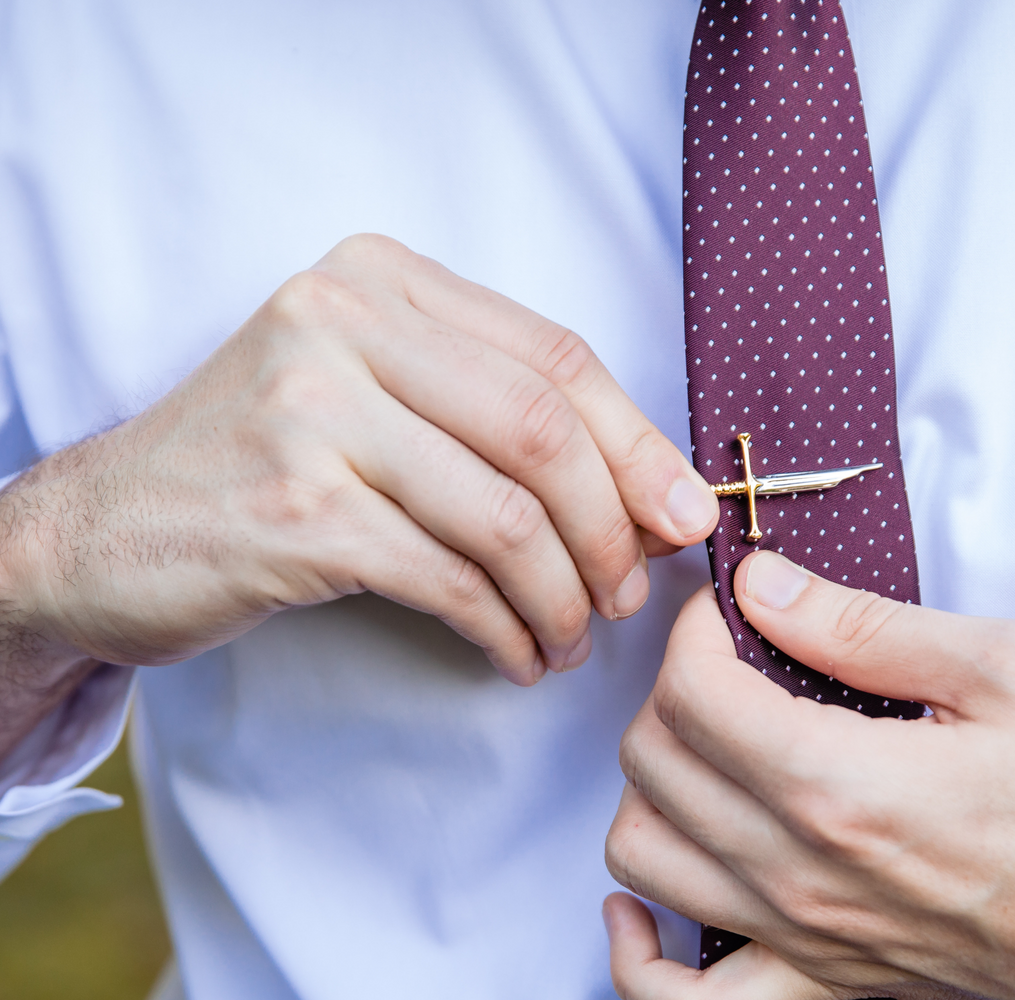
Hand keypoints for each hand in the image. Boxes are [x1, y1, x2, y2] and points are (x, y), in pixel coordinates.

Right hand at [0, 234, 719, 754]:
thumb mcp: (378, 401)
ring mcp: (311, 412)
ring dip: (564, 594)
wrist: (101, 532)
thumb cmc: (267, 465)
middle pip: (546, 431)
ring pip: (508, 513)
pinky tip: (514, 654)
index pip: (555, 355)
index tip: (683, 513)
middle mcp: (341, 320)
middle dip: (613, 528)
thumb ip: (502, 421)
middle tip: (631, 593)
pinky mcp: (295, 509)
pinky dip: (505, 628)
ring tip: (571, 637)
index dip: (639, 442)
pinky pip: (451, 577)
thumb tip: (661, 497)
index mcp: (380, 278)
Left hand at [604, 552, 1014, 999]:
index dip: (694, 628)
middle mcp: (808, 876)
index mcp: (849, 786)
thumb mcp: (1010, 669)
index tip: (731, 603)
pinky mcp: (830, 989)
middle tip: (734, 658)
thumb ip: (865, 627)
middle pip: (655, 764)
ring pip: (644, 860)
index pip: (694, 694)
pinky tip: (648, 903)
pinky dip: (641, 952)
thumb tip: (766, 586)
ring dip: (653, 786)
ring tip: (712, 747)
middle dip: (675, 688)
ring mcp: (811, 944)